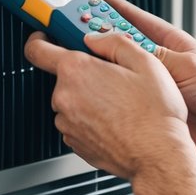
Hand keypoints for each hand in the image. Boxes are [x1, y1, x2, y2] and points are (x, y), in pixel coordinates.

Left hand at [23, 29, 195, 182]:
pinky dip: (93, 120)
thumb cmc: (154, 114)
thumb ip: (113, 42)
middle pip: (64, 77)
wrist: (158, 156)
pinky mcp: (75, 143)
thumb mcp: (145, 62)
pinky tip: (117, 121)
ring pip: (73, 101)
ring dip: (90, 99)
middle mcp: (65, 97)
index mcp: (77, 71)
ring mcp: (68, 123)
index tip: (45, 38)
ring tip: (121, 105)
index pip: (37, 49)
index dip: (39, 39)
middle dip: (85, 75)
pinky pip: (79, 123)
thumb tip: (95, 38)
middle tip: (114, 79)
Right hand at [87, 0, 195, 158]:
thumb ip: (156, 56)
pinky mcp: (147, 105)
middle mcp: (156, 61)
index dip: (111, 8)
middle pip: (119, 43)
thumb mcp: (187, 67)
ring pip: (117, 70)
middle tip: (69, 28)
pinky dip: (106, 92)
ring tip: (75, 56)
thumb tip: (125, 45)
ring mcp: (150, 83)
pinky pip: (122, 95)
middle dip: (95, 35)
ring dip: (98, 64)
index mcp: (168, 42)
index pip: (134, 20)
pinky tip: (92, 89)